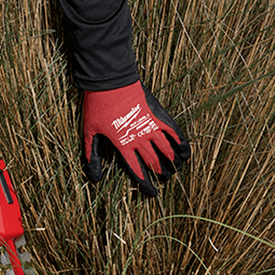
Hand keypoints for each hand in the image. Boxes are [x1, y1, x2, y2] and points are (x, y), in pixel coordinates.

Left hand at [83, 81, 189, 195]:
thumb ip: (93, 156)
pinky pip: (173, 131)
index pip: (137, 171)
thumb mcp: (90, 132)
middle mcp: (140, 139)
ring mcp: (151, 126)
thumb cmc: (98, 106)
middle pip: (154, 162)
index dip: (146, 184)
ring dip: (171, 162)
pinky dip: (181, 143)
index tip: (152, 193)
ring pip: (166, 150)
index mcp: (123, 145)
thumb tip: (94, 179)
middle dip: (160, 174)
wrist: (110, 81)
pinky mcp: (158, 114)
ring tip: (174, 170)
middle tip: (164, 179)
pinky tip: (184, 152)